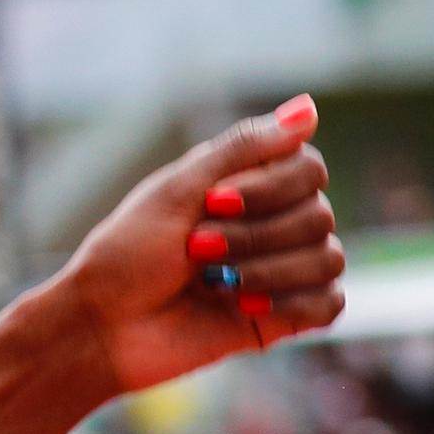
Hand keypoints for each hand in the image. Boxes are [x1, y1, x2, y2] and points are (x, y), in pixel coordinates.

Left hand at [54, 98, 346, 398]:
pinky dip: (289, 303)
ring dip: (264, 270)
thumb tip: (309, 107)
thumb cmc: (128, 254)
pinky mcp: (286, 315)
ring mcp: (283, 269)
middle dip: (253, 235)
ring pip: (327, 259)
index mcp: (249, 186)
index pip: (309, 169)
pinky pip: (329, 304)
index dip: (268, 188)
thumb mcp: (177, 189)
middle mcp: (275, 222)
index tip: (211, 203)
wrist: (103, 326)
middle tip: (194, 250)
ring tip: (208, 283)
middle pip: (319, 215)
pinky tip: (243, 307)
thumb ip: (244, 148)